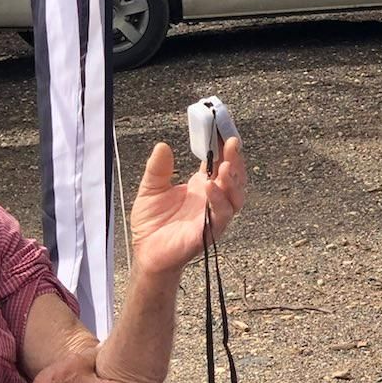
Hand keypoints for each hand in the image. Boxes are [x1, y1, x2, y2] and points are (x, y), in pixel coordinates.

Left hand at [129, 138, 246, 276]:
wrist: (146, 252)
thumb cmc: (152, 223)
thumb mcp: (151, 188)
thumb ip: (157, 169)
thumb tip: (162, 145)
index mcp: (202, 186)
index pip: (220, 163)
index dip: (223, 147)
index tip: (223, 129)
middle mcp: (213, 200)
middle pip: (234, 178)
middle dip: (235, 160)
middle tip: (231, 142)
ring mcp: (213, 217)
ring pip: (235, 198)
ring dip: (232, 181)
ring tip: (224, 166)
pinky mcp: (209, 233)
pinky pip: (220, 216)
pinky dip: (218, 201)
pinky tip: (210, 188)